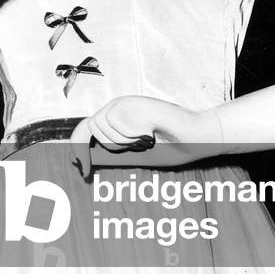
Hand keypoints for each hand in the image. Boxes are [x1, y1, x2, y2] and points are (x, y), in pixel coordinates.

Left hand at [69, 95, 221, 170]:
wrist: (197, 138)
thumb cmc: (170, 146)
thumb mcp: (136, 152)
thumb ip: (115, 150)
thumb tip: (86, 159)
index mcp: (116, 118)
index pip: (84, 129)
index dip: (77, 148)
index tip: (83, 171)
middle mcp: (117, 107)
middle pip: (92, 128)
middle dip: (112, 144)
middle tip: (138, 146)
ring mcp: (125, 103)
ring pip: (104, 127)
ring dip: (125, 141)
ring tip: (148, 138)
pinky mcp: (133, 102)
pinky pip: (117, 123)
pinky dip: (132, 134)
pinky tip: (150, 131)